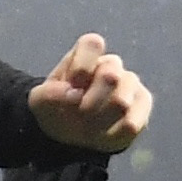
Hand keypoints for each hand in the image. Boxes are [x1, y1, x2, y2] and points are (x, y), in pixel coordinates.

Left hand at [31, 33, 151, 150]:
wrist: (70, 136)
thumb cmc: (57, 109)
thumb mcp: (40, 102)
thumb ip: (51, 94)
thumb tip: (75, 94)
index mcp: (86, 54)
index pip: (93, 44)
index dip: (81, 67)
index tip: (71, 85)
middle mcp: (112, 65)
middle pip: (110, 76)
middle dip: (89, 101)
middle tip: (79, 112)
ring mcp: (130, 84)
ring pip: (121, 101)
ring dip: (99, 120)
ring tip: (89, 126)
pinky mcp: (142, 106)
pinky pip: (132, 123)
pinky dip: (112, 134)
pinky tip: (103, 134)